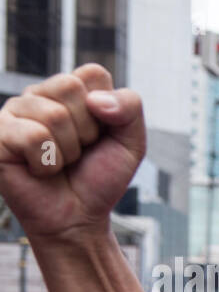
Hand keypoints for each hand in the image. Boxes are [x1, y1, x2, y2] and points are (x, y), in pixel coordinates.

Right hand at [0, 65, 145, 238]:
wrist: (78, 217)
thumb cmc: (99, 178)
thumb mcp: (131, 143)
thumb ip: (130, 108)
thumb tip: (96, 100)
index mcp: (68, 90)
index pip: (94, 74)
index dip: (108, 111)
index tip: (100, 135)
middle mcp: (38, 95)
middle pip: (71, 87)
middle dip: (87, 130)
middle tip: (79, 152)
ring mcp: (14, 112)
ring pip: (53, 115)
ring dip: (67, 150)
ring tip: (59, 162)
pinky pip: (32, 136)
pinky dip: (47, 162)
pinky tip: (40, 170)